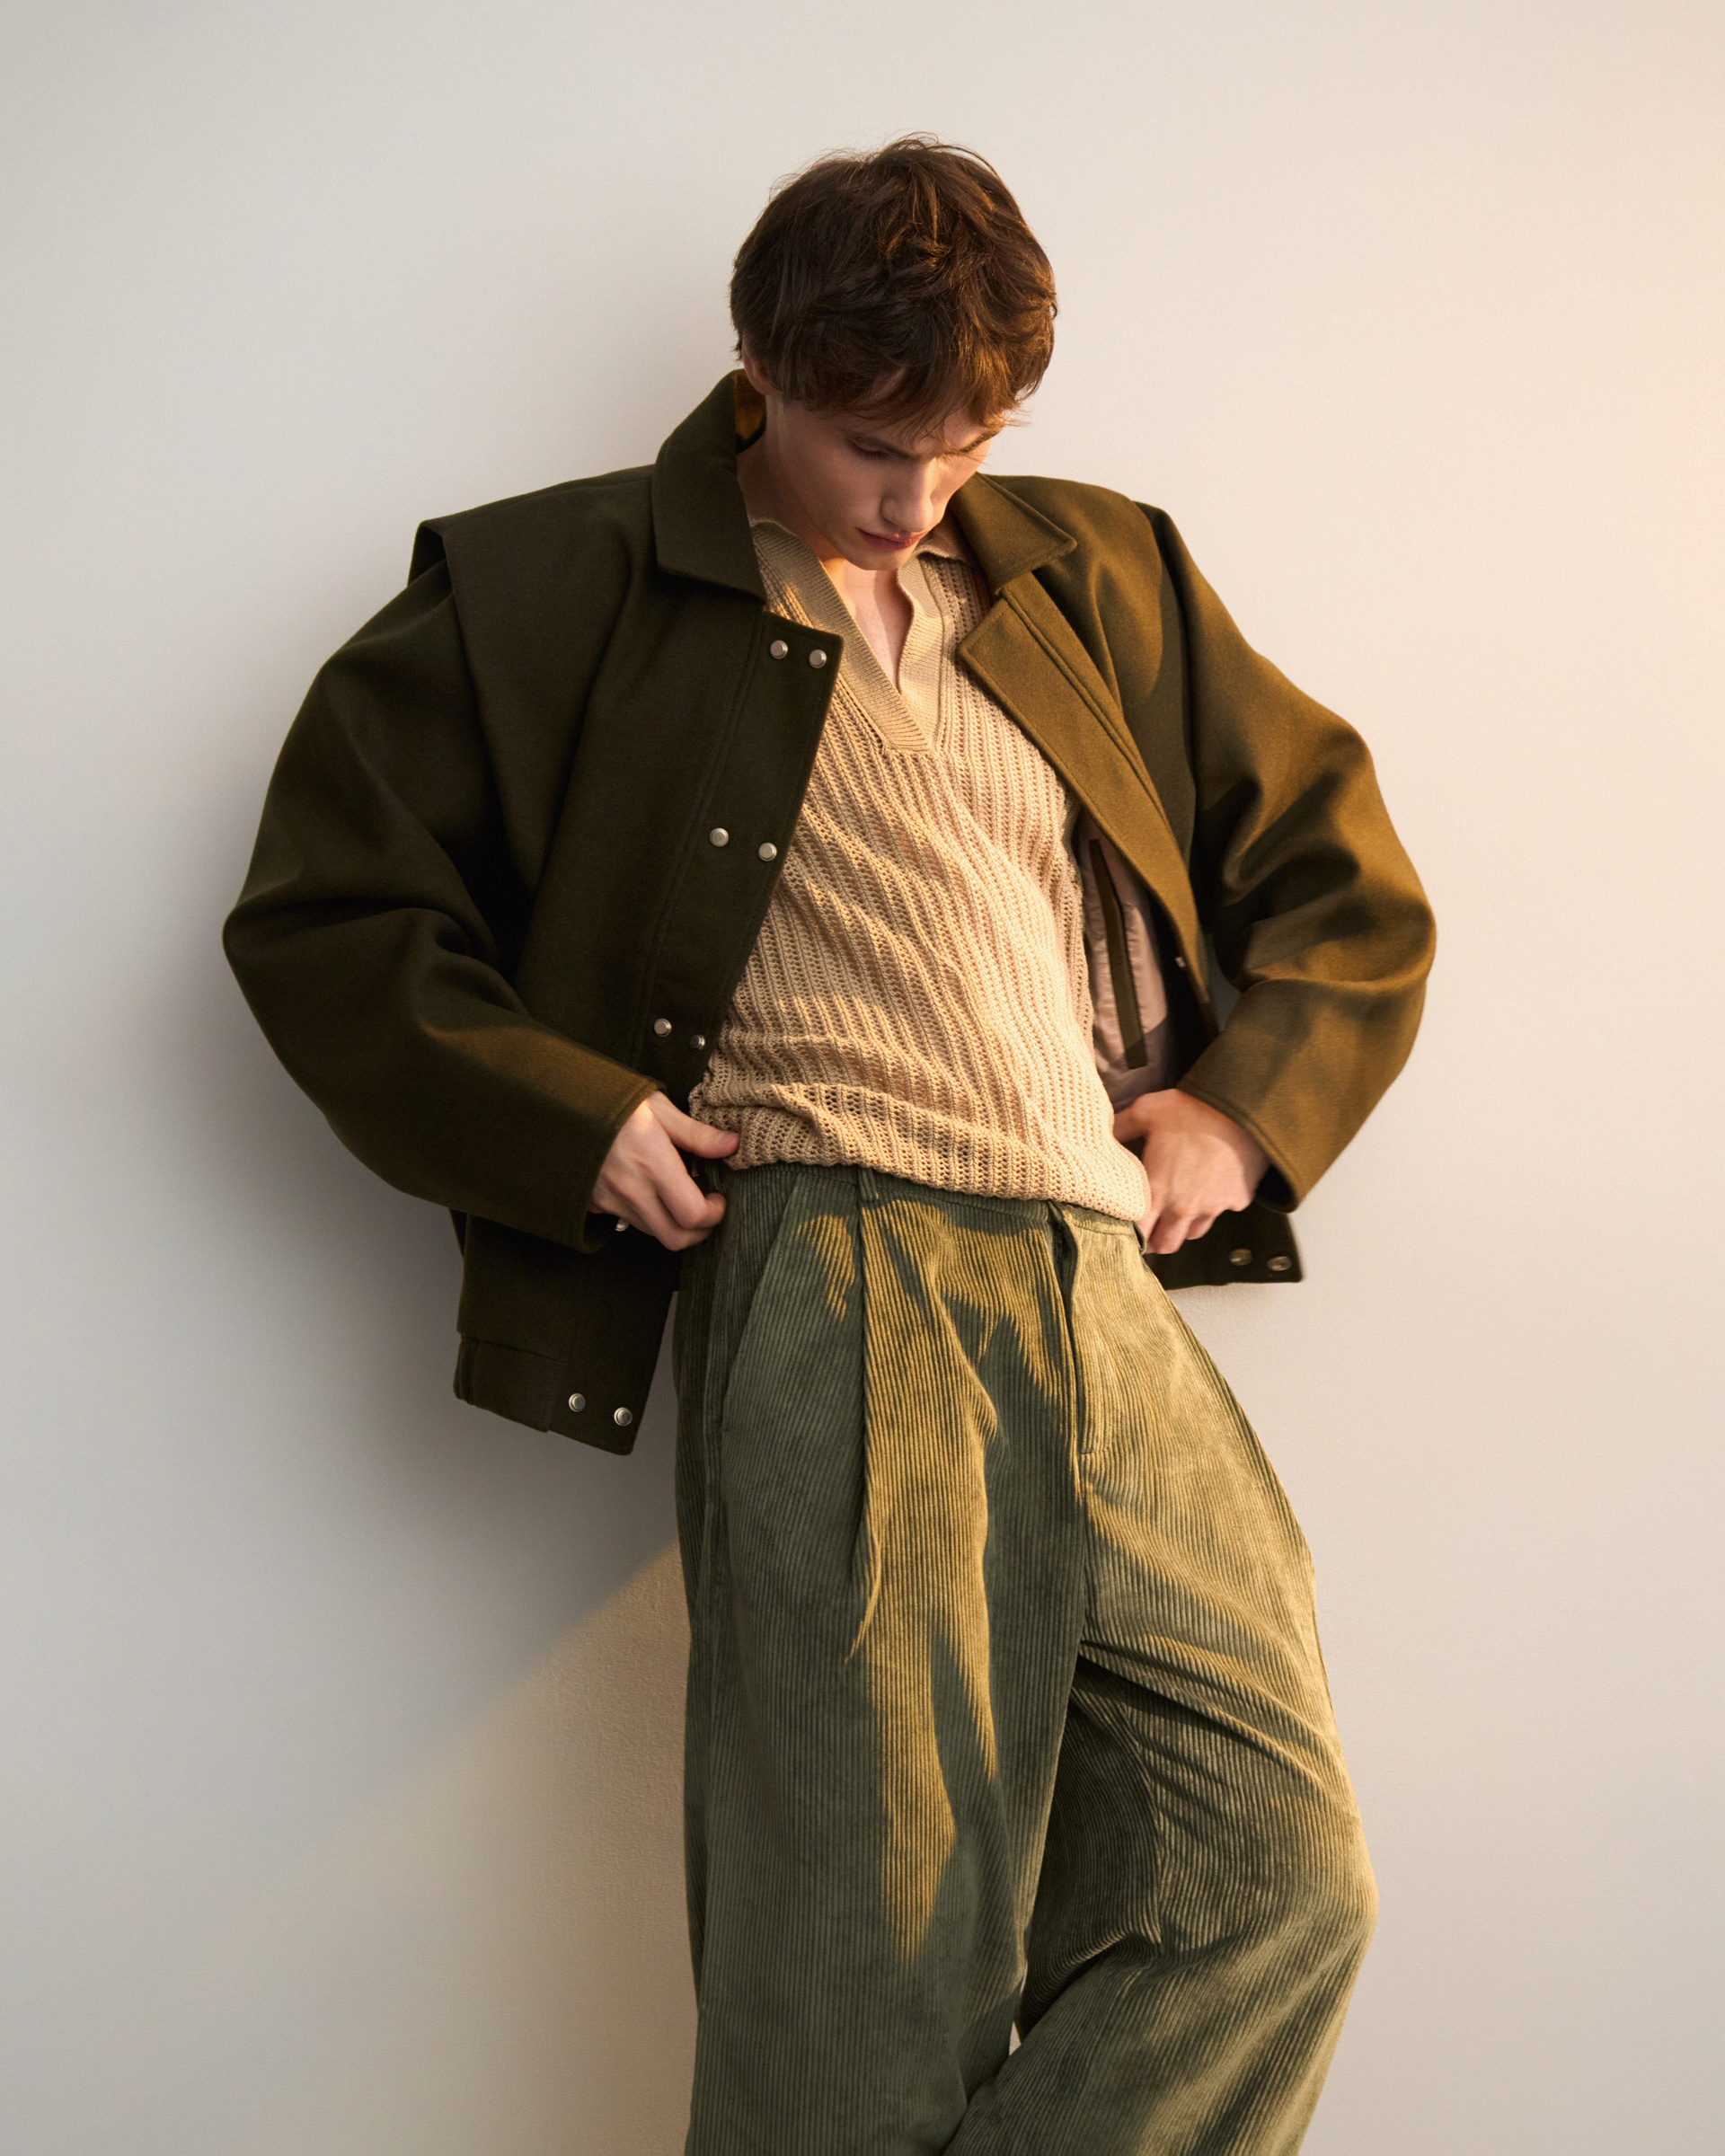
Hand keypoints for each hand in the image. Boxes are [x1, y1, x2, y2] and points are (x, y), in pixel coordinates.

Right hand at [592, 1093, 739, 1250]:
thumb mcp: (659, 1108)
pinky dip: (646, 1215)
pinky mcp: (595, 1203)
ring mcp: (610, 1201)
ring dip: (672, 1223)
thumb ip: (698, 1134)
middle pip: (675, 1238)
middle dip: (699, 1232)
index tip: (719, 1199)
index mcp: (652, 1164)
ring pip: (653, 1232)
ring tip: (677, 1195)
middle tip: (706, 1210)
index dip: (714, 1214)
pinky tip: (649, 1192)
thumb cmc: (612, 1100)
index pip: (693, 1214)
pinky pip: (628, 1221)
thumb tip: (733, 1144)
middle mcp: (631, 1190)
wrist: (558, 1103)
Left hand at [1112, 1089, 1267, 1255]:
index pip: (1138, 1233)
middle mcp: (1184, 1207)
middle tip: (1152, 1228)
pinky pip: (1223, 1210)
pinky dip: (1216, 1204)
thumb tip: (1102, 1134)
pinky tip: (1212, 1186)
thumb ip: (1121, 1127)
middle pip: (1167, 1244)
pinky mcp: (1237, 1200)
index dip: (1130, 1235)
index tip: (1127, 1231)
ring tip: (1179, 1208)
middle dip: (1157, 1240)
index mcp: (1157, 1191)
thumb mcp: (1146, 1110)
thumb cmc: (1191, 1110)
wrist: (1243, 1109)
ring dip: (1185, 1226)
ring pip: (1194, 1232)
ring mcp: (1213, 1206)